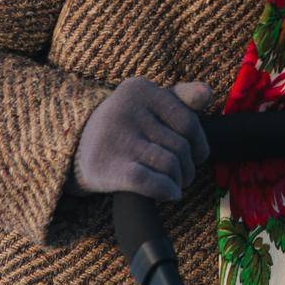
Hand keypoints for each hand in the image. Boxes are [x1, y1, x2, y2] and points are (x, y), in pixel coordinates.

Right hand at [70, 77, 213, 199]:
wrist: (78, 148)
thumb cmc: (128, 125)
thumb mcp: (150, 103)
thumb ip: (182, 97)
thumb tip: (207, 94)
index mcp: (140, 89)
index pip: (188, 122)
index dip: (199, 144)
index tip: (196, 156)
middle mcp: (126, 109)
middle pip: (180, 146)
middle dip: (187, 167)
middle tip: (183, 176)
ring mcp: (116, 138)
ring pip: (170, 165)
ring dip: (179, 181)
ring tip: (176, 184)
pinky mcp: (107, 167)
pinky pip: (151, 182)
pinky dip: (166, 191)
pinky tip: (169, 195)